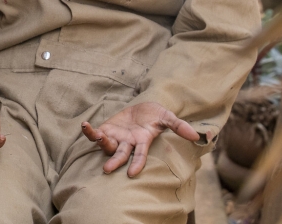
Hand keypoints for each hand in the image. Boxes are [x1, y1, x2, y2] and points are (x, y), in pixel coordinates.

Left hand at [81, 102, 198, 177]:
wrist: (142, 109)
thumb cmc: (155, 115)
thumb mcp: (167, 117)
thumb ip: (178, 126)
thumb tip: (196, 136)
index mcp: (142, 141)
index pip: (140, 155)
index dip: (137, 164)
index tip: (132, 174)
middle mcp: (128, 142)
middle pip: (121, 154)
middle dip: (115, 162)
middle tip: (107, 170)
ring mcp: (117, 137)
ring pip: (107, 145)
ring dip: (100, 142)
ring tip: (96, 136)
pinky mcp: (107, 129)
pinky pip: (96, 133)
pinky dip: (90, 131)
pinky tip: (85, 125)